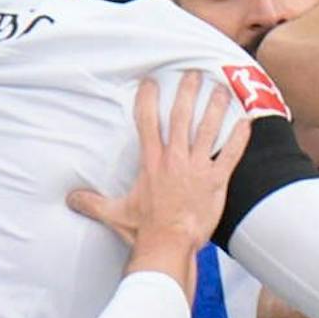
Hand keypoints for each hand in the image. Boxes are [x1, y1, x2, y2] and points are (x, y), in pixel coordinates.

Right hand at [69, 72, 246, 270]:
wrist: (169, 243)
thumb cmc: (144, 229)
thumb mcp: (115, 213)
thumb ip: (92, 203)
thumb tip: (70, 199)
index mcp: (151, 162)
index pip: (147, 121)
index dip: (148, 99)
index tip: (151, 82)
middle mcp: (175, 159)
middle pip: (181, 117)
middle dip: (187, 92)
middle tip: (193, 74)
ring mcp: (197, 168)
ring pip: (208, 129)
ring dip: (215, 107)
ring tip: (221, 89)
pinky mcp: (216, 181)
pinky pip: (231, 154)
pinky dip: (240, 138)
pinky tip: (248, 122)